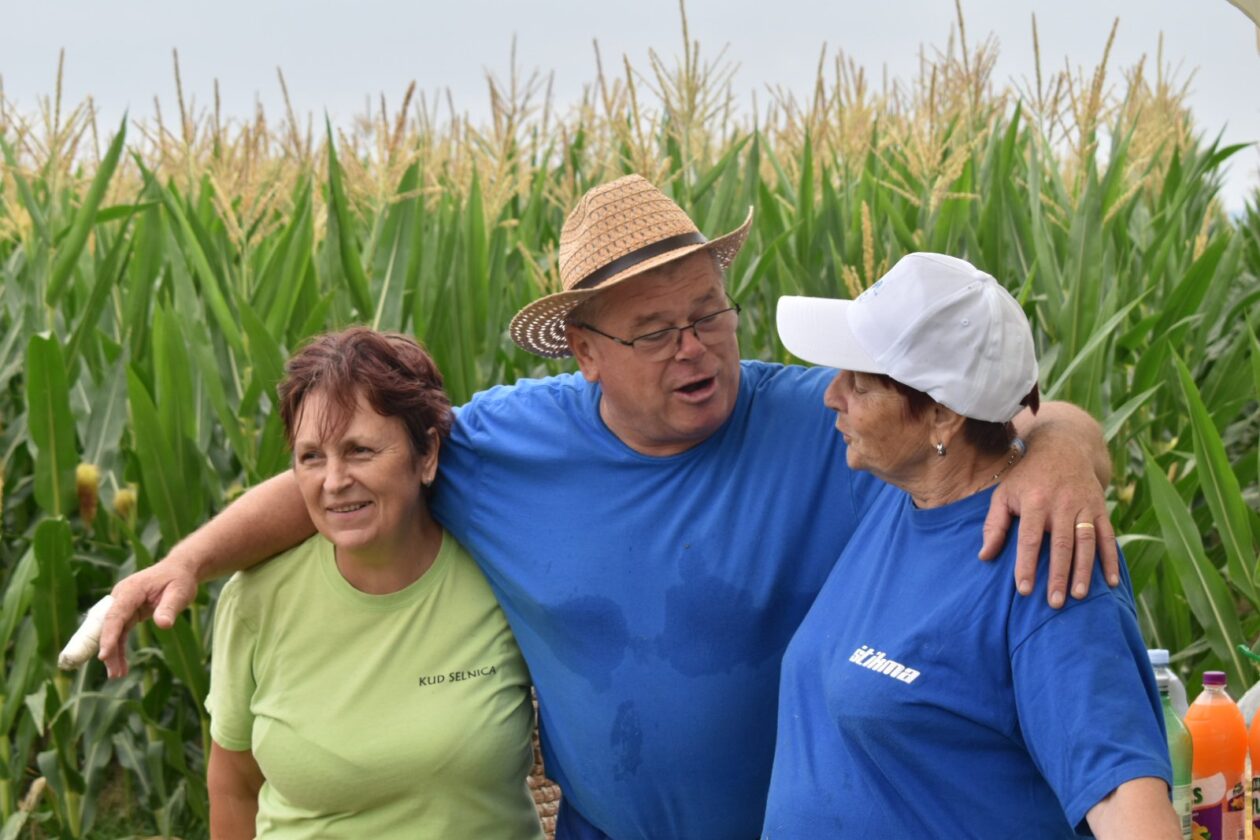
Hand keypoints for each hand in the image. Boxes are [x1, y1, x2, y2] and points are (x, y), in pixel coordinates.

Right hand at [97, 558, 198, 678]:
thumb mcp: (180, 592)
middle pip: (108, 625)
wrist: (179, 570)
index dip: (108, 635)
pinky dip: (119, 649)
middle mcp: (121, 597)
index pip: (115, 615)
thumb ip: (169, 608)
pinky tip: (121, 666)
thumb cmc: (179, 580)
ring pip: (112, 632)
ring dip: (113, 653)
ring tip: (117, 675)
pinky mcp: (126, 613)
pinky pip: (120, 633)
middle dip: (107, 649)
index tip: (104, 654)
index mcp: (130, 590)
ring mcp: (122, 605)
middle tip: (112, 673)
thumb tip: (163, 624)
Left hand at [980, 441, 1119, 607]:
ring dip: (1084, 570)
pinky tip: (1111, 582)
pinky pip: (1107, 536)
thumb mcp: (1004, 494)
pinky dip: (1111, 559)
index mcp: (1035, 501)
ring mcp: (1084, 506)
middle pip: (1061, 544)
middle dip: (1058, 575)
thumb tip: (984, 556)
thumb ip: (993, 525)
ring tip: (1080, 596)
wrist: (1063, 448)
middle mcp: (1061, 504)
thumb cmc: (1027, 478)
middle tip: (1054, 602)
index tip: (1023, 590)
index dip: (1026, 565)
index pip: (1029, 539)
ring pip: (1086, 542)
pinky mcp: (1100, 508)